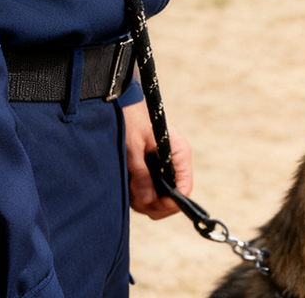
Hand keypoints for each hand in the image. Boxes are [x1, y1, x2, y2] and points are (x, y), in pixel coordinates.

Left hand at [122, 99, 192, 219]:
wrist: (120, 101)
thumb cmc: (130, 117)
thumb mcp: (133, 145)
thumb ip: (141, 173)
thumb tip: (147, 202)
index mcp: (179, 154)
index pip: (184, 190)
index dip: (169, 203)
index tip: (150, 203)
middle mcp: (174, 164)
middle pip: (170, 200)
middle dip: (152, 203)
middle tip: (134, 192)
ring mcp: (163, 169)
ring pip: (158, 199)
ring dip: (143, 199)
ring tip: (129, 183)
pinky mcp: (152, 171)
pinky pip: (148, 193)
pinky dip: (138, 194)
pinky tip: (128, 181)